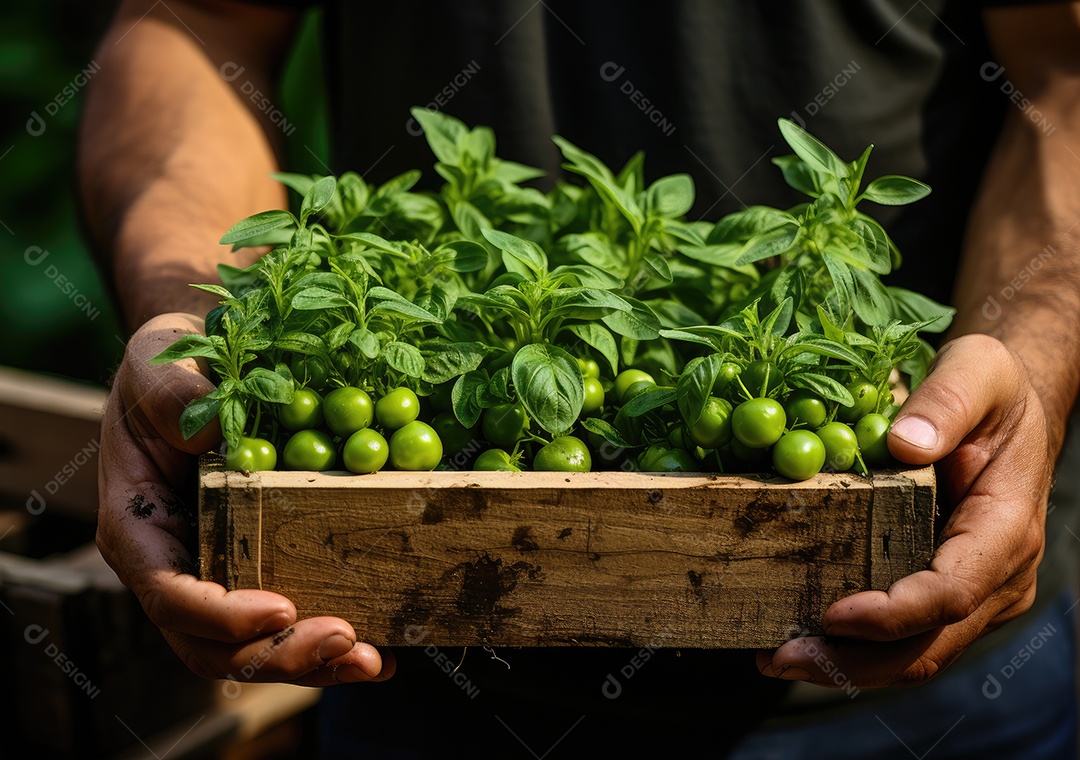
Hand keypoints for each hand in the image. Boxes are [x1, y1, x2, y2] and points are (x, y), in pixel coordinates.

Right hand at [97, 312, 393, 686]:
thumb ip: (172, 396)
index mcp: (140, 530)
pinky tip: (387, 650)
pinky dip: (337, 643)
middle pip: (216, 645)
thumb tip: (208, 434)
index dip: (221, 615)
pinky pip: (296, 622)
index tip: (279, 610)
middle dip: (280, 655)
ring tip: (375, 660)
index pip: (170, 595)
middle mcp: (179, 567)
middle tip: (348, 640)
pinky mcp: (267, 570)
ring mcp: (223, 576)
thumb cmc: (172, 362)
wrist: (208, 364)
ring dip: (316, 663)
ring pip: (258, 649)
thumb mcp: (159, 362)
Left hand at [757, 334, 1048, 687]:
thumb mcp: (976, 372)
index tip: (832, 613)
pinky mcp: (947, 593)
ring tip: (778, 657)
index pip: (951, 593)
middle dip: (853, 661)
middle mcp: (996, 576)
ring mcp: (974, 592)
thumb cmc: (992, 387)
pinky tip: (801, 637)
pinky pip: (905, 635)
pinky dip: (854, 645)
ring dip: (846, 664)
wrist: (1009, 407)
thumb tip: (905, 446)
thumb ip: (945, 403)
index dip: (891, 613)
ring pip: (915, 653)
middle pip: (928, 645)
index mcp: (1004, 529)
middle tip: (781, 657)